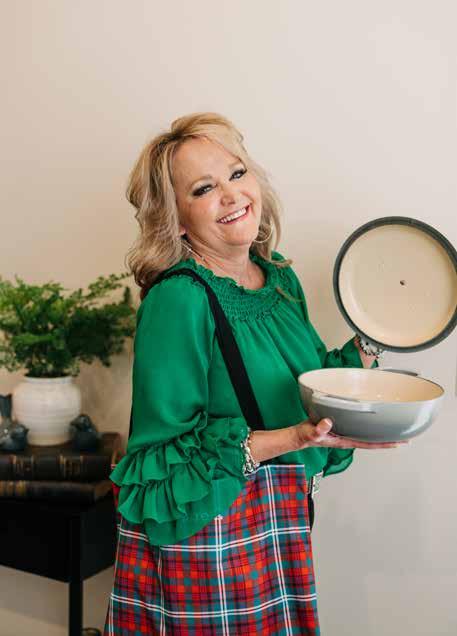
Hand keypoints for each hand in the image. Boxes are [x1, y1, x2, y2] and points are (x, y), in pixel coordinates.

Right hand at [294, 418, 409, 449]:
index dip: (383, 444)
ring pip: (366, 434)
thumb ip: (318, 429)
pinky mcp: (341, 425)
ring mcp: (345, 432)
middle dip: (388, 440)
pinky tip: (372, 420)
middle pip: (372, 440)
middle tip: (405, 437)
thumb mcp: (311, 432)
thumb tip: (328, 423)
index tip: (398, 443)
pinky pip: (358, 426)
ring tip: (393, 428)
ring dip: (379, 432)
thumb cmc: (305, 435)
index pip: (368, 444)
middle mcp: (347, 437)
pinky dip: (368, 424)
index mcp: (344, 440)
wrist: (299, 435)